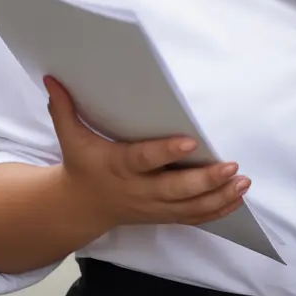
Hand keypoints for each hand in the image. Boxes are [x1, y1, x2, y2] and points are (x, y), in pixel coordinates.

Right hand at [45, 77, 250, 231]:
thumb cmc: (82, 165)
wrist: (81, 207)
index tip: (190, 141)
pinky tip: (238, 198)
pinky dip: (217, 210)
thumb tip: (52, 78)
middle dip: (204, 180)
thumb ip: (64, 109)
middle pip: (174, 190)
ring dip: (219, 196)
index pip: (144, 159)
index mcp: (119, 166)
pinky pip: (194, 218)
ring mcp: (154, 206)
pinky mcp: (164, 215)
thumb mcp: (70, 138)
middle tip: (231, 166)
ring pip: (189, 208)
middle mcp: (139, 189)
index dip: (166, 152)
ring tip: (242, 182)